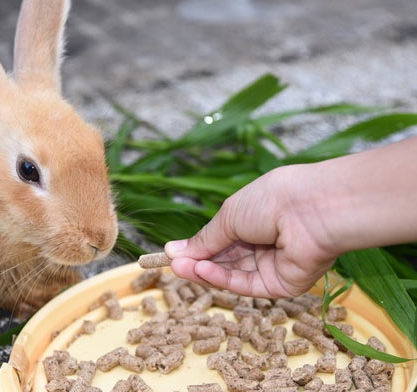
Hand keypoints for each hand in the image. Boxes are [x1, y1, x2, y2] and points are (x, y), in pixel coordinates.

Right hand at [164, 165, 337, 297]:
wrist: (312, 209)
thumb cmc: (272, 201)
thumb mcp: (229, 216)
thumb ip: (204, 239)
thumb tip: (173, 250)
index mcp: (254, 220)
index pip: (220, 240)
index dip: (196, 248)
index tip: (171, 254)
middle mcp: (263, 243)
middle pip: (224, 260)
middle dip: (197, 262)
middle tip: (172, 264)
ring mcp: (272, 265)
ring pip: (232, 274)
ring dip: (205, 271)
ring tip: (181, 268)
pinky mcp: (280, 284)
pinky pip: (246, 284)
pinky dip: (222, 279)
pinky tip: (202, 271)